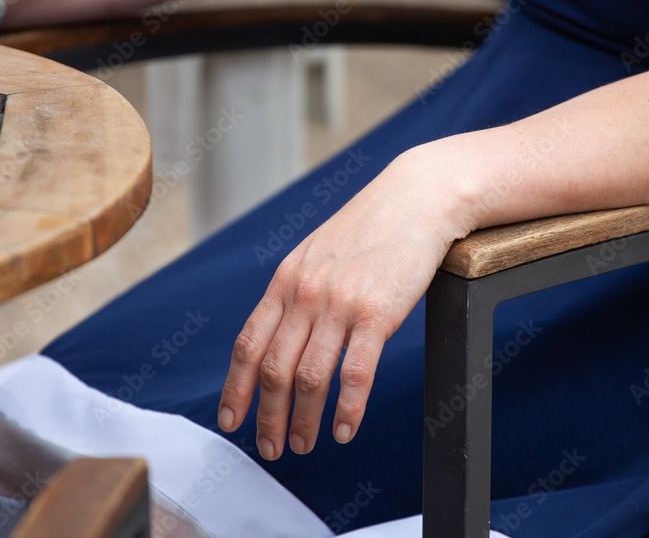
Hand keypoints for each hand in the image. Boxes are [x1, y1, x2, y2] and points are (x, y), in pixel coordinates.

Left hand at [217, 144, 474, 458]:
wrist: (416, 200)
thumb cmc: (370, 229)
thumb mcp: (317, 254)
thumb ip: (296, 291)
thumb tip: (278, 335)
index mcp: (286, 281)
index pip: (248, 344)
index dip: (235, 388)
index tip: (231, 420)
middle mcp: (306, 294)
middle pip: (274, 369)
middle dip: (268, 417)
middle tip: (272, 449)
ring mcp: (340, 304)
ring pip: (311, 378)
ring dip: (304, 420)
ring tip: (305, 444)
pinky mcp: (378, 314)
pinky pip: (355, 374)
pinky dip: (347, 409)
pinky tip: (345, 430)